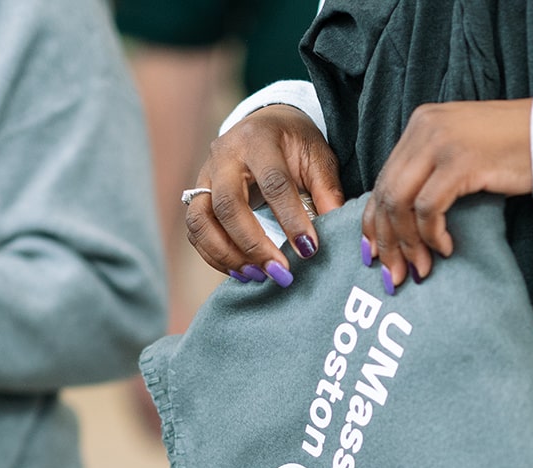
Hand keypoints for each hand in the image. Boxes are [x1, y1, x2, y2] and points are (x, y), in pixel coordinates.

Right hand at [185, 105, 344, 285]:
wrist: (263, 126)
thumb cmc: (293, 145)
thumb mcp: (317, 158)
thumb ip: (327, 192)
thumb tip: (336, 228)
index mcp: (258, 140)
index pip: (273, 183)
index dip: (291, 219)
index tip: (308, 250)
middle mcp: (224, 156)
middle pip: (228, 205)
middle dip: (254, 245)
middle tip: (280, 272)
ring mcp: (204, 177)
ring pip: (201, 221)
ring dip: (228, 255)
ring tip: (257, 276)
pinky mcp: (196, 197)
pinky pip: (195, 232)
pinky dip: (215, 257)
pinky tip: (242, 272)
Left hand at [362, 99, 532, 291]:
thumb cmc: (514, 151)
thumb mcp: (461, 154)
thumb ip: (429, 174)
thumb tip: (401, 221)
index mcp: (420, 125)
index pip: (383, 179)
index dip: (374, 221)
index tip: (374, 253)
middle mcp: (424, 129)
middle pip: (387, 194)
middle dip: (388, 241)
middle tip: (393, 273)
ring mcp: (440, 142)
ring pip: (401, 203)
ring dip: (408, 244)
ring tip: (420, 269)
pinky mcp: (459, 162)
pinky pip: (429, 208)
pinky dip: (432, 235)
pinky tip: (446, 249)